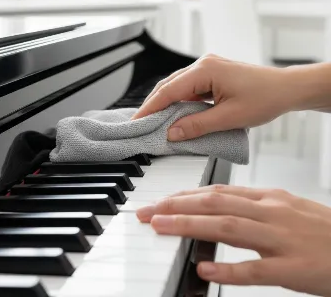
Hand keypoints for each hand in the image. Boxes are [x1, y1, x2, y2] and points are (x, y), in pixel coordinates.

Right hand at [132, 54, 303, 140]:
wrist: (286, 89)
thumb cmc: (265, 98)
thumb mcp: (229, 117)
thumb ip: (197, 125)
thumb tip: (172, 133)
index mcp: (206, 70)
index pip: (169, 91)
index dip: (150, 108)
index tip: (137, 122)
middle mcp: (203, 64)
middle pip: (169, 86)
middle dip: (154, 105)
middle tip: (141, 124)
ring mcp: (207, 67)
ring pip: (177, 86)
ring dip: (166, 104)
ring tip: (154, 122)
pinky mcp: (211, 74)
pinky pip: (188, 88)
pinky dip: (179, 101)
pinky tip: (175, 114)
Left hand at [136, 185, 330, 295]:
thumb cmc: (322, 230)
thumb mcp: (285, 207)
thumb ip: (251, 206)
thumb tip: (217, 207)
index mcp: (267, 197)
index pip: (216, 191)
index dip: (184, 195)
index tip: (160, 201)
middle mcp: (270, 211)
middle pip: (214, 203)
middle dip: (176, 206)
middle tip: (147, 212)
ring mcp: (281, 238)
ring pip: (227, 226)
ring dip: (190, 225)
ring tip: (161, 227)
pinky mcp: (295, 268)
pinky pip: (257, 269)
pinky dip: (228, 269)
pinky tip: (204, 271)